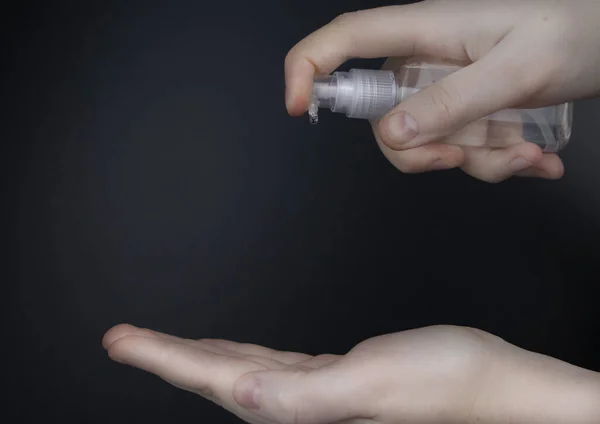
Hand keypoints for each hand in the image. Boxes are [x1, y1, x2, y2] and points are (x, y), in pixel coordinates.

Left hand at [103, 324, 599, 422]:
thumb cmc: (446, 385)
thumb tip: (242, 393)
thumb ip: (303, 395)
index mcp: (299, 407)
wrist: (492, 385)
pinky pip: (269, 366)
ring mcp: (315, 395)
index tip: (121, 340)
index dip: (163, 359)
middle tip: (123, 338)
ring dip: (197, 357)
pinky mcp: (333, 379)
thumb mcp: (371, 384)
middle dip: (167, 358)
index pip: (214, 381)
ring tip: (161, 345)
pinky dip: (239, 356)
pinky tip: (233, 354)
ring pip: (238, 372)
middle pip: (216, 378)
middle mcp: (300, 406)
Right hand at [285, 0, 599, 181]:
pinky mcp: (463, 106)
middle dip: (425, 153)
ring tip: (527, 153)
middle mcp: (424, 60)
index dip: (307, 68)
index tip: (295, 107)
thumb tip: (391, 133)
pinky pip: (458, 146)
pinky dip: (494, 160)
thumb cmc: (574, 31)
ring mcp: (443, 86)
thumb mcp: (516, 71)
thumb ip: (452, 102)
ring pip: (427, 143)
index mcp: (426, 30)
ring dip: (476, 161)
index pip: (344, 39)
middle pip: (383, 118)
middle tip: (470, 157)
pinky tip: (534, 155)